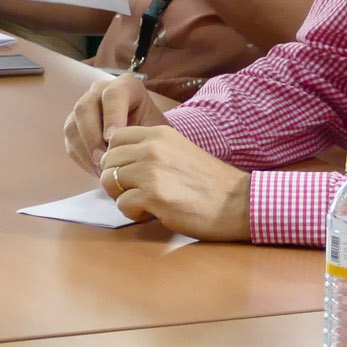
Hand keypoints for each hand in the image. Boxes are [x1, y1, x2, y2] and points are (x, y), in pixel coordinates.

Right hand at [63, 73, 168, 171]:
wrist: (147, 140)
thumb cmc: (155, 133)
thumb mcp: (157, 130)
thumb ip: (144, 135)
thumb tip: (128, 148)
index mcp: (126, 86)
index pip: (113, 95)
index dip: (111, 116)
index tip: (112, 138)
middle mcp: (100, 91)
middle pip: (85, 108)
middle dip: (92, 136)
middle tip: (103, 159)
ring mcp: (85, 108)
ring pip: (73, 126)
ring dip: (85, 150)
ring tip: (102, 169)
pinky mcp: (75, 127)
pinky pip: (70, 142)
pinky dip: (82, 159)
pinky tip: (98, 171)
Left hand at [97, 126, 249, 240]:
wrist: (239, 203)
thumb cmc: (211, 183)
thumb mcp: (180, 152)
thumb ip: (152, 152)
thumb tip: (120, 164)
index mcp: (161, 134)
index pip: (116, 138)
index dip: (118, 158)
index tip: (132, 172)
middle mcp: (154, 148)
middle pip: (108, 161)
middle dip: (117, 179)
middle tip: (137, 191)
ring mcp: (152, 171)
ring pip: (109, 181)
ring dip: (123, 196)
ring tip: (145, 202)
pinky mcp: (153, 196)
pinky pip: (122, 204)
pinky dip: (134, 212)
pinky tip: (155, 212)